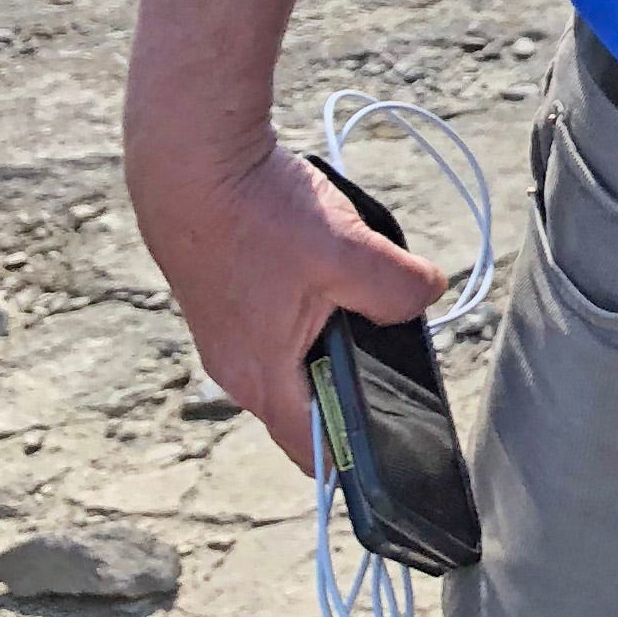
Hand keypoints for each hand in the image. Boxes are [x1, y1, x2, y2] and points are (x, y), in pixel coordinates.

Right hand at [128, 124, 450, 476]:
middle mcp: (236, 366)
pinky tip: (324, 261)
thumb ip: (399, 289)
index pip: (311, 448)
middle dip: (353, 378)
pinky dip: (309, 302)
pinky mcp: (224, 298)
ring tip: (360, 290)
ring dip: (333, 331)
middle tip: (396, 348)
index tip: (396, 446)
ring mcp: (225, 332)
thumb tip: (427, 296)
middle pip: (308, 398)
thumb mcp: (348, 252)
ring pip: (296, 353)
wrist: (190, 161)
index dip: (355, 455)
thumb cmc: (256, 213)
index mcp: (261, 376)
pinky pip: (279, 319)